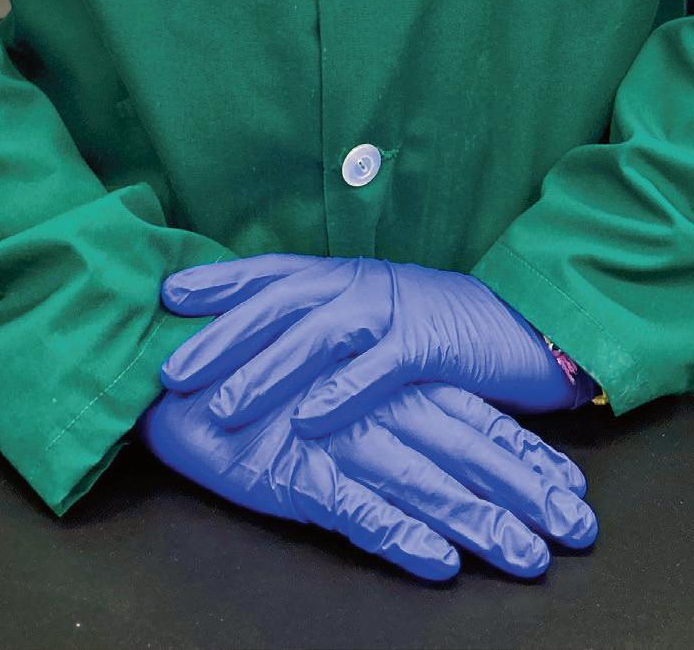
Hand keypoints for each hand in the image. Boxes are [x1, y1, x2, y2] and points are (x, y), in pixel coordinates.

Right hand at [138, 374, 596, 583]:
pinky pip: (359, 510)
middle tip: (578, 531)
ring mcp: (336, 439)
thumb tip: (446, 423)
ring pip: (425, 484)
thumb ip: (384, 391)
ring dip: (481, 524)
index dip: (525, 453)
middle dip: (525, 493)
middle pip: (464, 451)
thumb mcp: (330, 371)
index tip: (576, 488)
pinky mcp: (296, 471)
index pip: (471, 415)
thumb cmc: (253, 368)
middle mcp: (372, 404)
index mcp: (383, 377)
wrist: (170, 359)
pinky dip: (401, 535)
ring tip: (530, 557)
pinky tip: (440, 562)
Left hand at [161, 254, 588, 431]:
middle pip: (278, 304)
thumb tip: (262, 338)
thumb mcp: (378, 316)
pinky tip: (308, 421)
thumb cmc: (444, 329)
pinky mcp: (430, 345)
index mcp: (345, 276)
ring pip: (317, 336)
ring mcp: (394, 311)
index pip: (270, 271)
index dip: (219, 281)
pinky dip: (342, 395)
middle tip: (171, 370)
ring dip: (266, 371)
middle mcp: (361, 285)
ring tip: (223, 407)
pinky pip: (378, 370)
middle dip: (221, 336)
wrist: (526, 325)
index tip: (167, 295)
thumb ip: (329, 323)